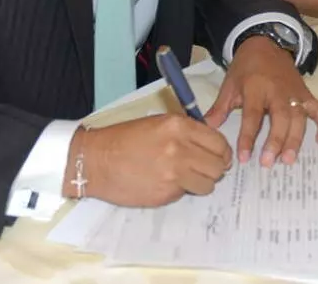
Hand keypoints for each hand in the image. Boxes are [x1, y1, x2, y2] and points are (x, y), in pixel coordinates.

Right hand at [69, 114, 232, 206]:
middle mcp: (180, 149)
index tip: (219, 156)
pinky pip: (186, 193)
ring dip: (201, 182)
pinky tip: (164, 182)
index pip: (219, 142)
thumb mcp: (158, 123)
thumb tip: (211, 146)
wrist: (95, 161)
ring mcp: (174, 174)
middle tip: (205, 168)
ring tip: (186, 177)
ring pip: (208, 184)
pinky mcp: (165, 194)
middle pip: (218, 166)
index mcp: (179, 127)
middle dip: (215, 168)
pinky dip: (180, 190)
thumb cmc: (124, 138)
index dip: (222, 151)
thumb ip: (186, 132)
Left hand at [205, 37, 317, 166]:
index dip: (248, 137)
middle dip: (276, 141)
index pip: (253, 116)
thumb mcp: (229, 85)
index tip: (244, 158)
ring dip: (295, 139)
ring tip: (289, 159)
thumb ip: (220, 108)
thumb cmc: (246, 68)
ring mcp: (295, 93)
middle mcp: (278, 91)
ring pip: (299, 118)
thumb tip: (206, 128)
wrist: (265, 44)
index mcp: (256, 88)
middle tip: (269, 163)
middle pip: (280, 118)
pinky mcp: (306, 94)